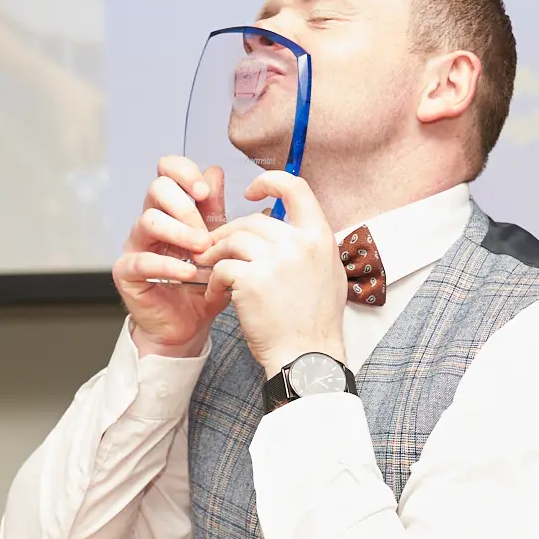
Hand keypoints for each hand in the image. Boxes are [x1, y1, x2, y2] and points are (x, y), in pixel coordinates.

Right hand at [113, 156, 228, 358]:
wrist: (189, 326)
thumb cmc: (202, 285)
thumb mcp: (216, 245)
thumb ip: (215, 211)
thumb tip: (215, 172)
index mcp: (171, 209)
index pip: (167, 171)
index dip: (184, 172)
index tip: (205, 192)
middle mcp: (150, 222)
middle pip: (157, 188)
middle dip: (186, 206)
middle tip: (206, 232)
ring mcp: (135, 245)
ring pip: (148, 219)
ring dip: (179, 232)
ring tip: (200, 250)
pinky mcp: (127, 272)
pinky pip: (142, 260)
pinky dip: (168, 265)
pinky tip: (188, 273)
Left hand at [193, 172, 345, 377]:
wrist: (307, 357)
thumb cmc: (315, 322)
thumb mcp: (328, 273)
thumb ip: (309, 246)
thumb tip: (290, 227)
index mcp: (319, 237)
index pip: (295, 187)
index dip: (269, 182)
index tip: (251, 192)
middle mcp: (299, 243)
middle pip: (252, 220)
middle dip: (228, 234)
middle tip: (215, 250)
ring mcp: (276, 261)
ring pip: (232, 240)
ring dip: (216, 255)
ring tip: (211, 271)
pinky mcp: (252, 280)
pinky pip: (222, 268)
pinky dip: (213, 282)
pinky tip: (215, 296)